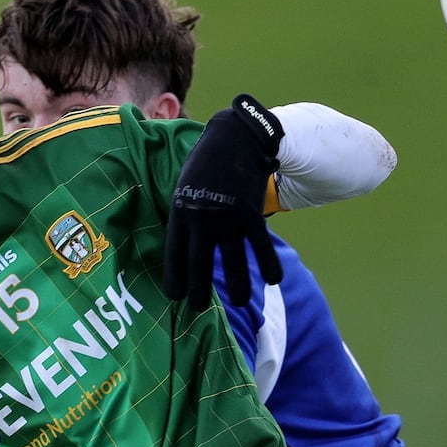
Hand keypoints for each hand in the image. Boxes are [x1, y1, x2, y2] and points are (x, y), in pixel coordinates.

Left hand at [165, 94, 284, 309]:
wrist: (234, 137)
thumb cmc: (206, 163)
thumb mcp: (183, 186)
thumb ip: (184, 215)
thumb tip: (183, 244)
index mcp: (180, 212)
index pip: (174, 254)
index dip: (174, 277)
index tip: (174, 297)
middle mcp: (201, 218)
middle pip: (199, 263)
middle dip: (199, 290)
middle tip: (198, 309)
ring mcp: (227, 217)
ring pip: (232, 261)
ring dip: (238, 286)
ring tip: (242, 302)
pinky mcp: (250, 213)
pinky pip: (260, 245)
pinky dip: (269, 264)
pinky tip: (273, 280)